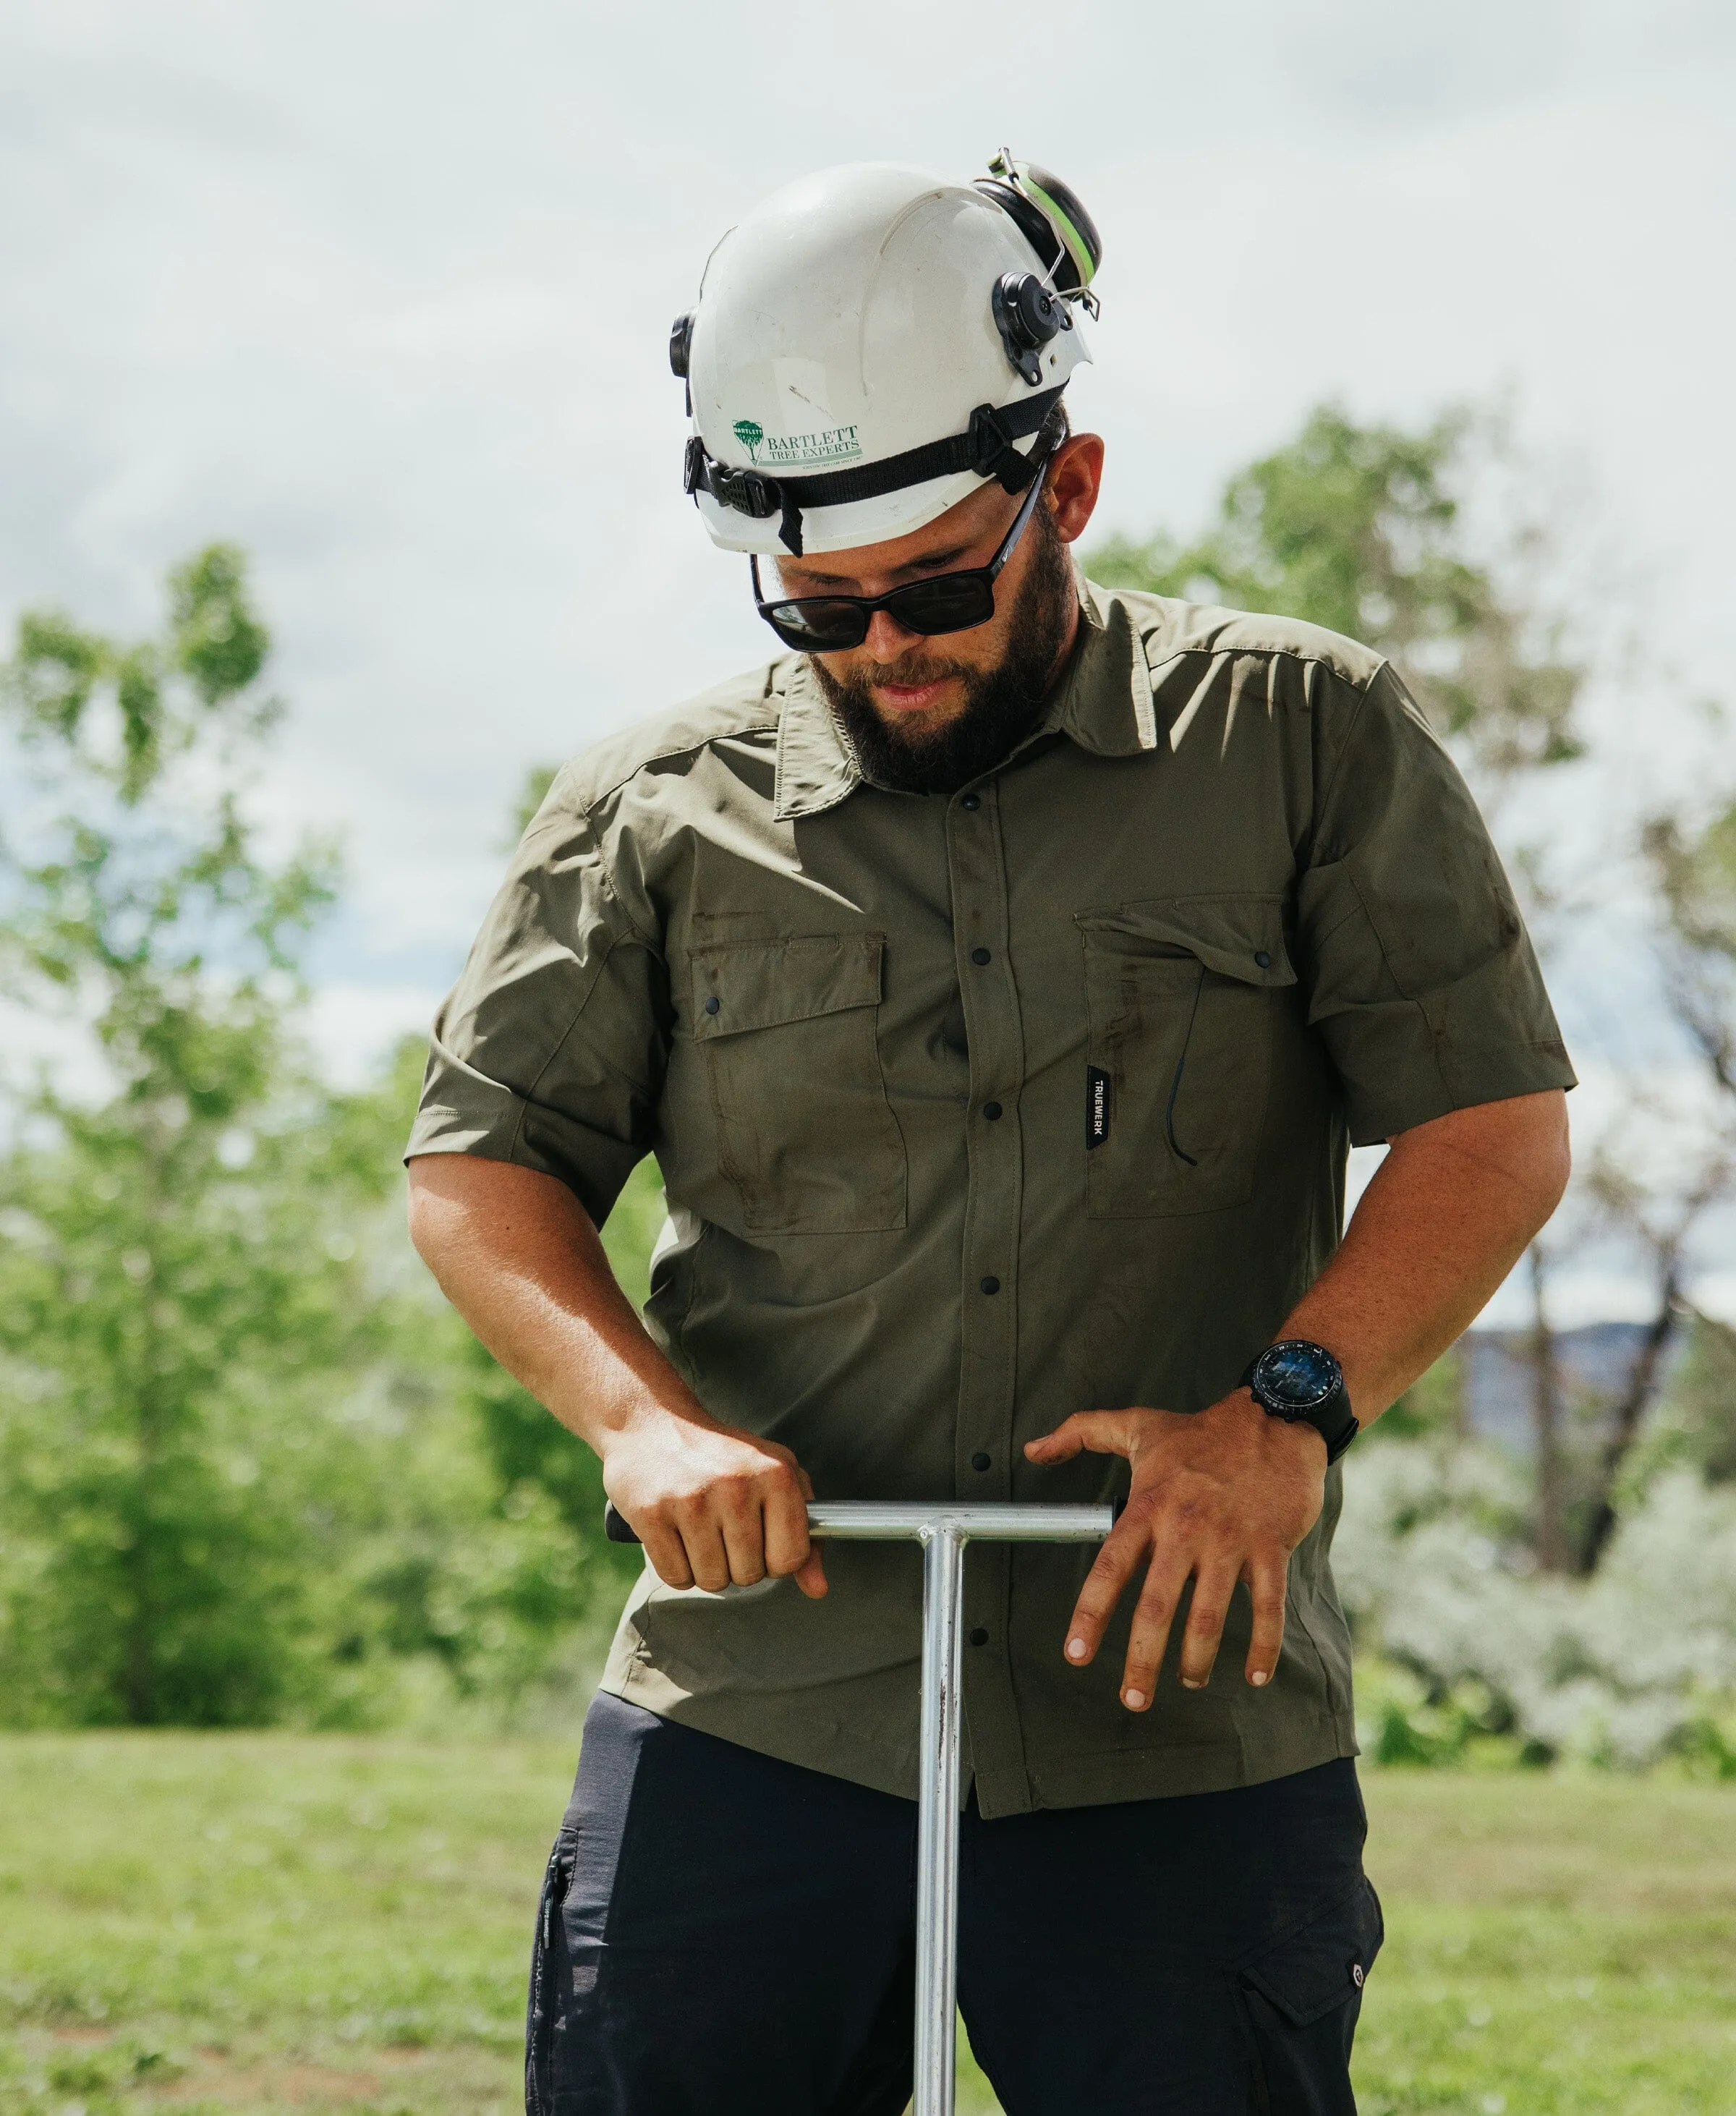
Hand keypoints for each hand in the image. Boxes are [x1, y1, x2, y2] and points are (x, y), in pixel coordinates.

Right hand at [602, 1411, 825, 1598]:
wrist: (653, 1424)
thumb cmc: (721, 1456)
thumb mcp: (776, 1476)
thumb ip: (805, 1531)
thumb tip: (817, 1587)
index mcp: (776, 1473)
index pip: (791, 1558)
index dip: (776, 1560)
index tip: (763, 1541)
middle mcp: (737, 1485)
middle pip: (749, 1575)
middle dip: (737, 1563)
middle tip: (723, 1529)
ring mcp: (692, 1500)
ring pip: (712, 1581)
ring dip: (706, 1567)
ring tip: (699, 1530)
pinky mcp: (652, 1514)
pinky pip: (675, 1578)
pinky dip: (676, 1567)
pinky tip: (675, 1534)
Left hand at [1024, 1393, 1324, 1706]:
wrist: (1275, 1418)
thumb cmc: (1200, 1432)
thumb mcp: (1137, 1426)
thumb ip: (1080, 1434)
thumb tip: (1032, 1449)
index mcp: (1149, 1506)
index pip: (1111, 1567)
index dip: (1091, 1614)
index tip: (1077, 1655)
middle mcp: (1186, 1527)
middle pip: (1157, 1606)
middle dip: (1143, 1660)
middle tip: (1132, 1699)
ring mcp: (1230, 1540)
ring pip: (1209, 1616)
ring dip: (1196, 1659)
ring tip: (1186, 1682)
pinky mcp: (1271, 1547)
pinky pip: (1268, 1607)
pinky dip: (1263, 1646)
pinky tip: (1254, 1677)